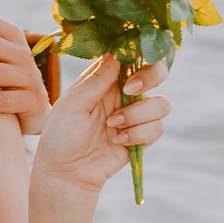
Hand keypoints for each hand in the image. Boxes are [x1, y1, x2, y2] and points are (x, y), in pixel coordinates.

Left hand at [32, 54, 168, 196]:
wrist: (65, 173)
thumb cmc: (61, 135)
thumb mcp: (73, 103)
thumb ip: (98, 78)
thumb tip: (118, 51)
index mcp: (106, 78)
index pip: (132, 55)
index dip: (142, 49)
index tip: (137, 55)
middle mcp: (124, 92)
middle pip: (158, 71)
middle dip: (151, 76)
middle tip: (129, 89)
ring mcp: (135, 114)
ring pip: (161, 104)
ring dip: (138, 115)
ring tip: (112, 125)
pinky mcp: (141, 137)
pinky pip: (157, 128)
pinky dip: (138, 135)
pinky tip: (117, 141)